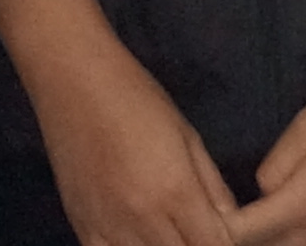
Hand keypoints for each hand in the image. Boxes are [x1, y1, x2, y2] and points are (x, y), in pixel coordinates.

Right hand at [24, 41, 239, 245]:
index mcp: (176, 191)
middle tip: (195, 229)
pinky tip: (136, 239)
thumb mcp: (188, 137)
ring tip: (167, 232)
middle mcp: (143, 216)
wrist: (71, 76)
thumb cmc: (136, 97)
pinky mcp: (80, 225)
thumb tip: (233, 227)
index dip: (225, 245)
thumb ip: (214, 189)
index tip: (223, 234)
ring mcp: (108, 225)